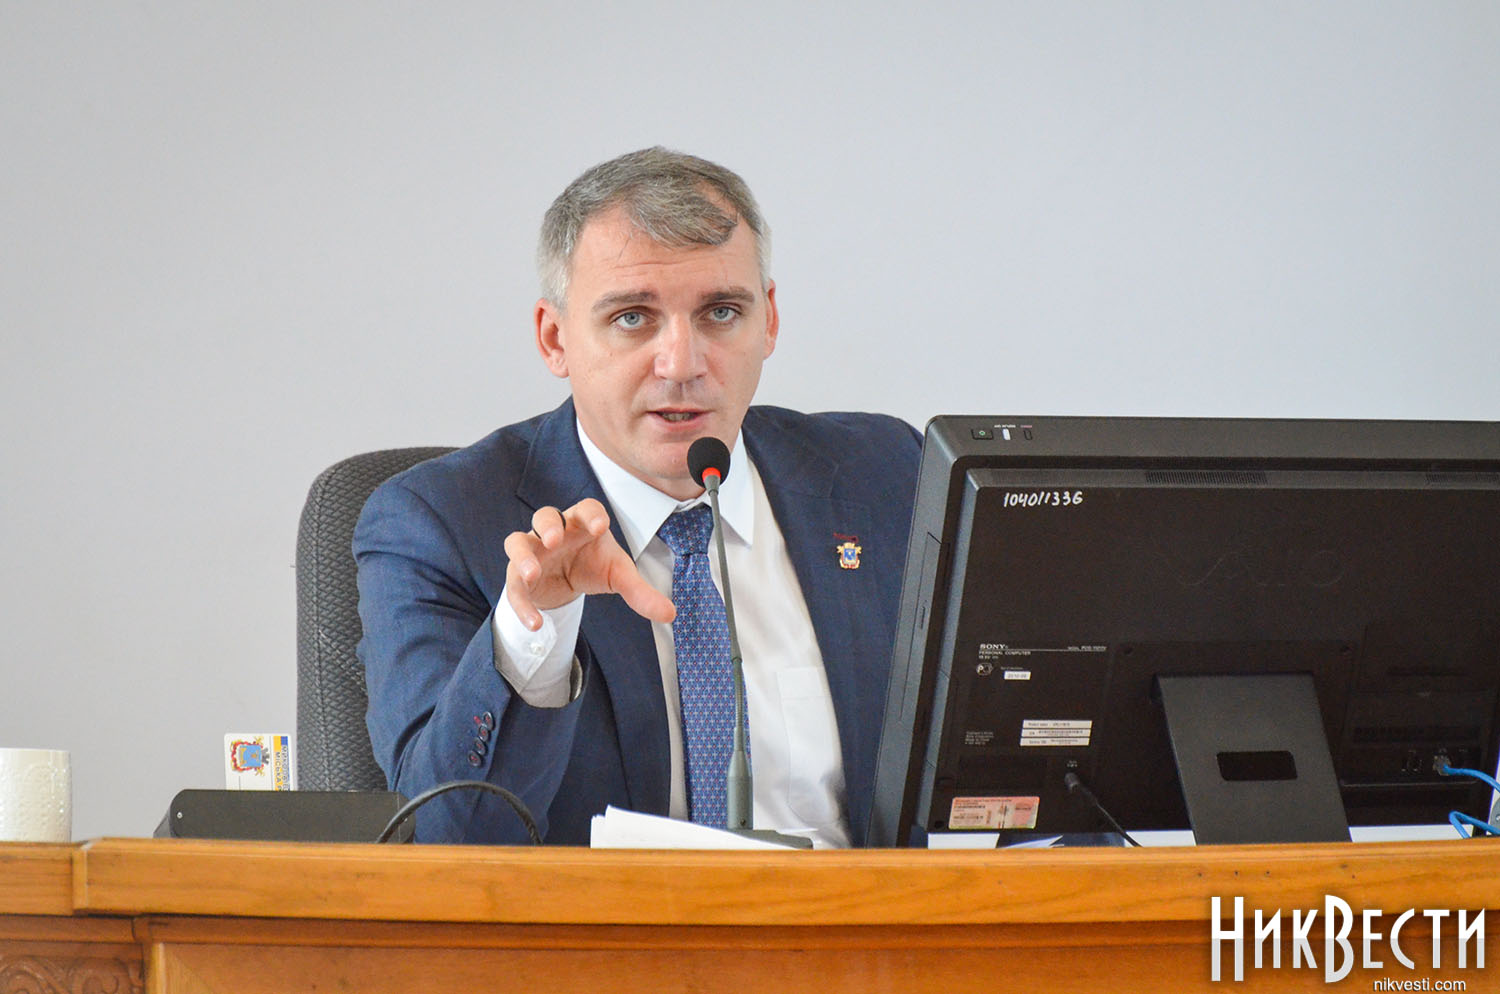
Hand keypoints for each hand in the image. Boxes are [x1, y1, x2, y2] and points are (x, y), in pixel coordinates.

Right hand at [503, 498, 675, 630]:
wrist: (568, 582)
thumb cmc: (594, 565)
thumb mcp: (619, 576)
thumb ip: (641, 593)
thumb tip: (670, 615)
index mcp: (583, 523)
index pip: (586, 508)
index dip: (591, 514)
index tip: (601, 526)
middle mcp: (555, 531)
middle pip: (545, 516)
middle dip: (548, 526)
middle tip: (555, 539)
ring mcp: (533, 551)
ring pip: (518, 542)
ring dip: (523, 556)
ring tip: (532, 573)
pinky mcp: (520, 576)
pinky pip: (513, 585)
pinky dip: (522, 604)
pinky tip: (535, 623)